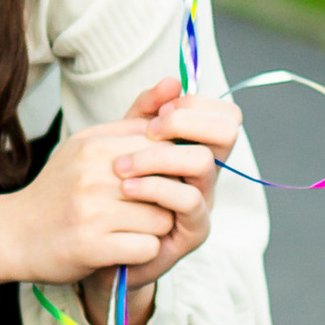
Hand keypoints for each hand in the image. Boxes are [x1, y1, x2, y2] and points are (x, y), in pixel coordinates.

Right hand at [0, 115, 197, 300]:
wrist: (14, 234)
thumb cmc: (60, 188)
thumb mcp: (89, 144)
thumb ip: (134, 118)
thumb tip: (175, 82)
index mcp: (94, 146)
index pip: (163, 147)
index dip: (171, 166)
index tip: (159, 179)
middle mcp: (92, 176)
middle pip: (168, 182)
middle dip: (166, 197)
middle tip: (151, 206)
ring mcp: (91, 213)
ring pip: (163, 217)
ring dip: (155, 227)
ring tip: (134, 227)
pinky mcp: (91, 248)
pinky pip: (148, 248)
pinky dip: (143, 251)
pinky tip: (126, 247)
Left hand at [113, 80, 237, 288]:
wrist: (98, 244)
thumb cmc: (113, 192)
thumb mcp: (124, 142)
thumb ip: (144, 112)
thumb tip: (172, 80)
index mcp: (196, 147)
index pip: (222, 114)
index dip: (194, 104)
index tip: (157, 113)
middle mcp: (207, 172)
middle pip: (226, 131)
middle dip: (185, 122)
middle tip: (148, 131)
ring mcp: (205, 200)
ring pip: (204, 162)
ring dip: (160, 156)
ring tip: (121, 167)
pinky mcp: (195, 230)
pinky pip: (189, 200)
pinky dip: (155, 188)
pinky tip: (126, 189)